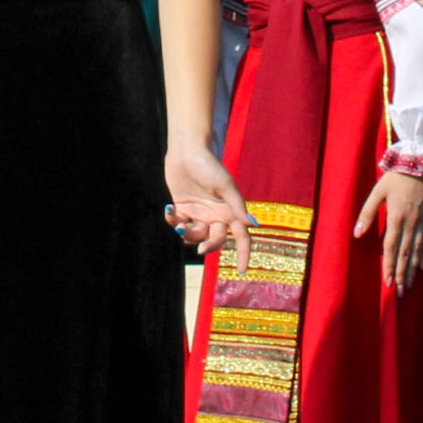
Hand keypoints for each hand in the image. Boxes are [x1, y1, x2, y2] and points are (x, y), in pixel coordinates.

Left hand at [166, 138, 249, 274]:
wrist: (186, 151)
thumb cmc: (209, 165)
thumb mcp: (225, 185)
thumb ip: (237, 206)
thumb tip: (253, 225)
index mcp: (230, 210)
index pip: (241, 237)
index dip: (243, 254)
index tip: (241, 271)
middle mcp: (216, 215)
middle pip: (215, 240)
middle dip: (208, 245)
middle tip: (201, 248)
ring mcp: (198, 213)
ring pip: (195, 236)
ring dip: (188, 234)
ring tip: (181, 223)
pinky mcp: (182, 209)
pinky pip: (178, 225)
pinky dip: (172, 221)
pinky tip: (169, 208)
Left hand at [353, 169, 422, 292]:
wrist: (422, 163)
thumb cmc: (397, 177)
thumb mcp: (378, 191)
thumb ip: (367, 212)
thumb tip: (356, 233)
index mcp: (396, 218)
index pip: (390, 248)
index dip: (388, 266)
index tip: (387, 281)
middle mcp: (410, 224)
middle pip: (405, 254)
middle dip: (401, 274)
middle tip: (399, 291)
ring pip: (417, 252)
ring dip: (412, 270)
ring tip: (408, 285)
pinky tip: (421, 267)